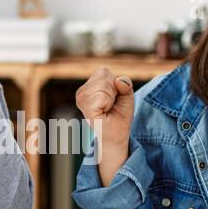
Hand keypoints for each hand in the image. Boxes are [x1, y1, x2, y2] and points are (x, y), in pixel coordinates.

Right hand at [76, 68, 134, 185]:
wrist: (117, 135)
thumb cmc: (119, 116)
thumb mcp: (126, 95)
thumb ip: (125, 83)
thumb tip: (119, 80)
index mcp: (88, 87)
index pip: (103, 72)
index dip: (114, 84)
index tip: (113, 100)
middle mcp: (81, 92)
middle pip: (103, 77)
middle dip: (114, 91)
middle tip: (111, 106)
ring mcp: (81, 100)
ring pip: (103, 86)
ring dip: (112, 98)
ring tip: (108, 109)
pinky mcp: (85, 108)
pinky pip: (101, 96)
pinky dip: (108, 103)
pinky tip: (104, 112)